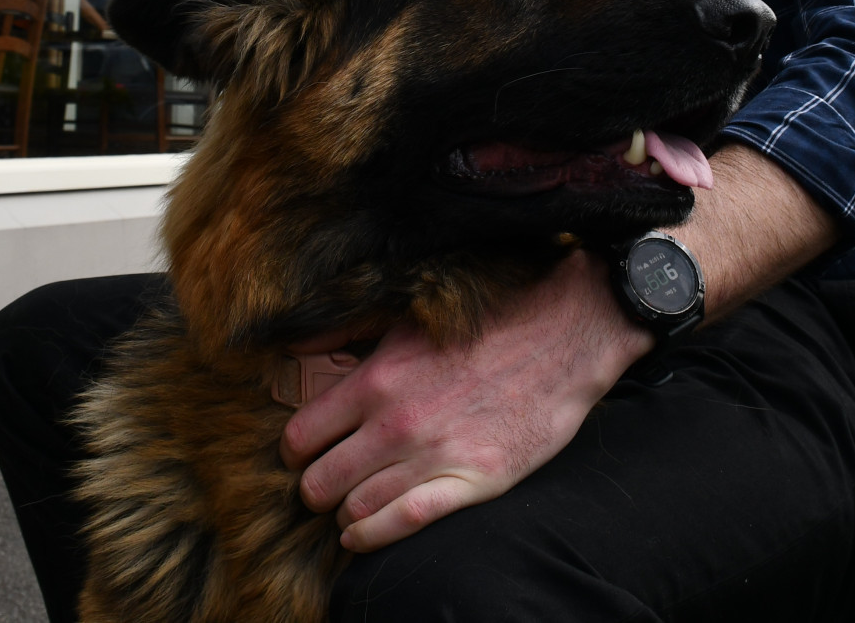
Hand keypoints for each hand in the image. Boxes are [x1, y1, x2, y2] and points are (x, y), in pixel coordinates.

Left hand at [279, 249, 648, 551]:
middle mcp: (396, 422)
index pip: (300, 437)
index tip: (303, 455)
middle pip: (320, 482)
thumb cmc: (485, 321)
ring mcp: (434, 455)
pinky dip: (373, 536)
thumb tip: (290, 343)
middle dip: (315, 489)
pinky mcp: (474, 480)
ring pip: (356, 508)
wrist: (564, 332)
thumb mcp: (406, 318)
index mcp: (375, 379)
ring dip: (344, 514)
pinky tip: (362, 536)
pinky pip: (405, 522)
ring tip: (347, 509)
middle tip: (324, 486)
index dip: (294, 453)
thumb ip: (345, 333)